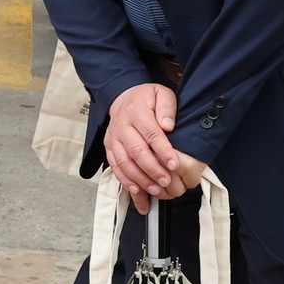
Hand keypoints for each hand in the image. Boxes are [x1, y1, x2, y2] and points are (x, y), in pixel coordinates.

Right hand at [102, 82, 191, 208]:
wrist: (123, 98)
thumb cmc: (145, 99)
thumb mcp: (161, 94)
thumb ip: (167, 107)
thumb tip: (168, 125)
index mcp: (136, 111)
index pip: (151, 133)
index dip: (163, 151)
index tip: (174, 164)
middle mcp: (121, 126)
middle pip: (136, 151)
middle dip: (152, 169)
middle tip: (166, 181)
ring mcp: (113, 138)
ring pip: (124, 162)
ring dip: (139, 178)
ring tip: (155, 189)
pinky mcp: (109, 148)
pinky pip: (115, 167)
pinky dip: (125, 180)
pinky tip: (137, 190)